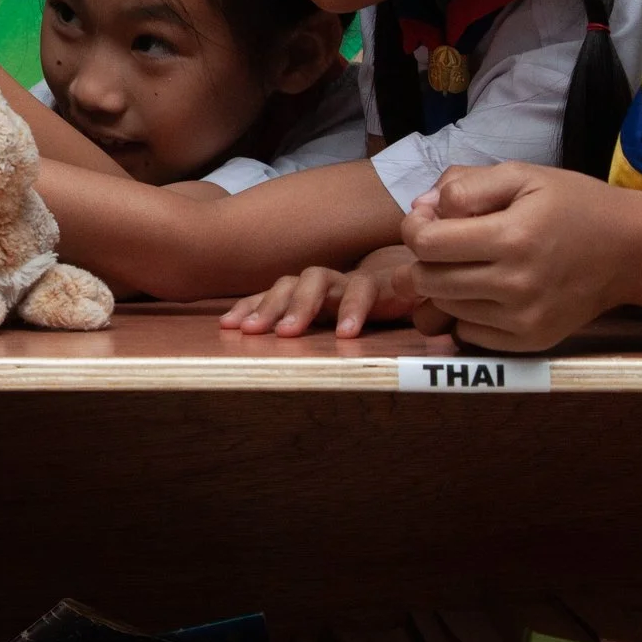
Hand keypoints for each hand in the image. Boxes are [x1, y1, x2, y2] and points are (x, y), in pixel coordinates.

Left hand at [220, 244, 420, 337]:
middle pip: (287, 284)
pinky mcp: (380, 285)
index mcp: (306, 295)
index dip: (248, 307)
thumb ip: (303, 337)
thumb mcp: (329, 328)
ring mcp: (347, 282)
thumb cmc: (364, 313)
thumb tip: (261, 362)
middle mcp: (322, 285)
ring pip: (316, 279)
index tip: (228, 326)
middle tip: (253, 332)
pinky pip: (363, 289)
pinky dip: (353, 309)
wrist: (413, 289)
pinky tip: (345, 334)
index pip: (270, 296)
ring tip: (289, 333)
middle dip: (266, 306)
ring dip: (300, 304)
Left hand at [401, 163, 641, 350]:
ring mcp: (524, 319)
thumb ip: (464, 185)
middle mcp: (516, 285)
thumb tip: (422, 208)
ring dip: (444, 284)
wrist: (631, 250)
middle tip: (444, 242)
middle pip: (427, 280)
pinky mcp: (531, 341)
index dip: (415, 227)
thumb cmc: (573, 205)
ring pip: (445, 307)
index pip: (427, 244)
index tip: (428, 218)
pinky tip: (487, 289)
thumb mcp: (522, 175)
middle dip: (423, 258)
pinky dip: (466, 311)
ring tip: (469, 262)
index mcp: (512, 237)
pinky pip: (469, 334)